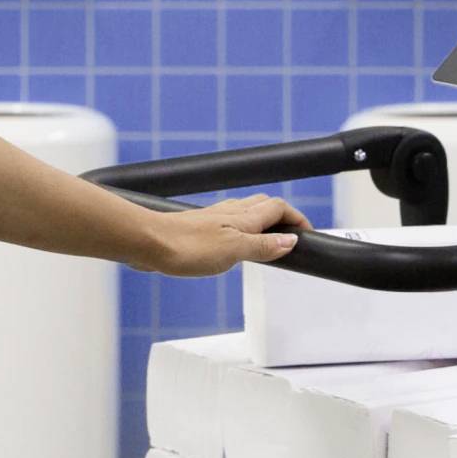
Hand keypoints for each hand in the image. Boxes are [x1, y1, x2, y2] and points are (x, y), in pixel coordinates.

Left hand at [126, 195, 306, 278]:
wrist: (148, 243)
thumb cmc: (186, 246)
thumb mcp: (233, 252)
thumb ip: (263, 246)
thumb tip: (290, 241)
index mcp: (243, 217)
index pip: (279, 208)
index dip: (296, 219)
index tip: (308, 233)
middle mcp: (230, 212)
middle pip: (265, 205)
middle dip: (283, 216)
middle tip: (292, 235)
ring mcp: (214, 218)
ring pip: (247, 212)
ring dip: (263, 222)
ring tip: (269, 240)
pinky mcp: (200, 228)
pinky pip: (230, 222)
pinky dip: (242, 229)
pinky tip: (235, 243)